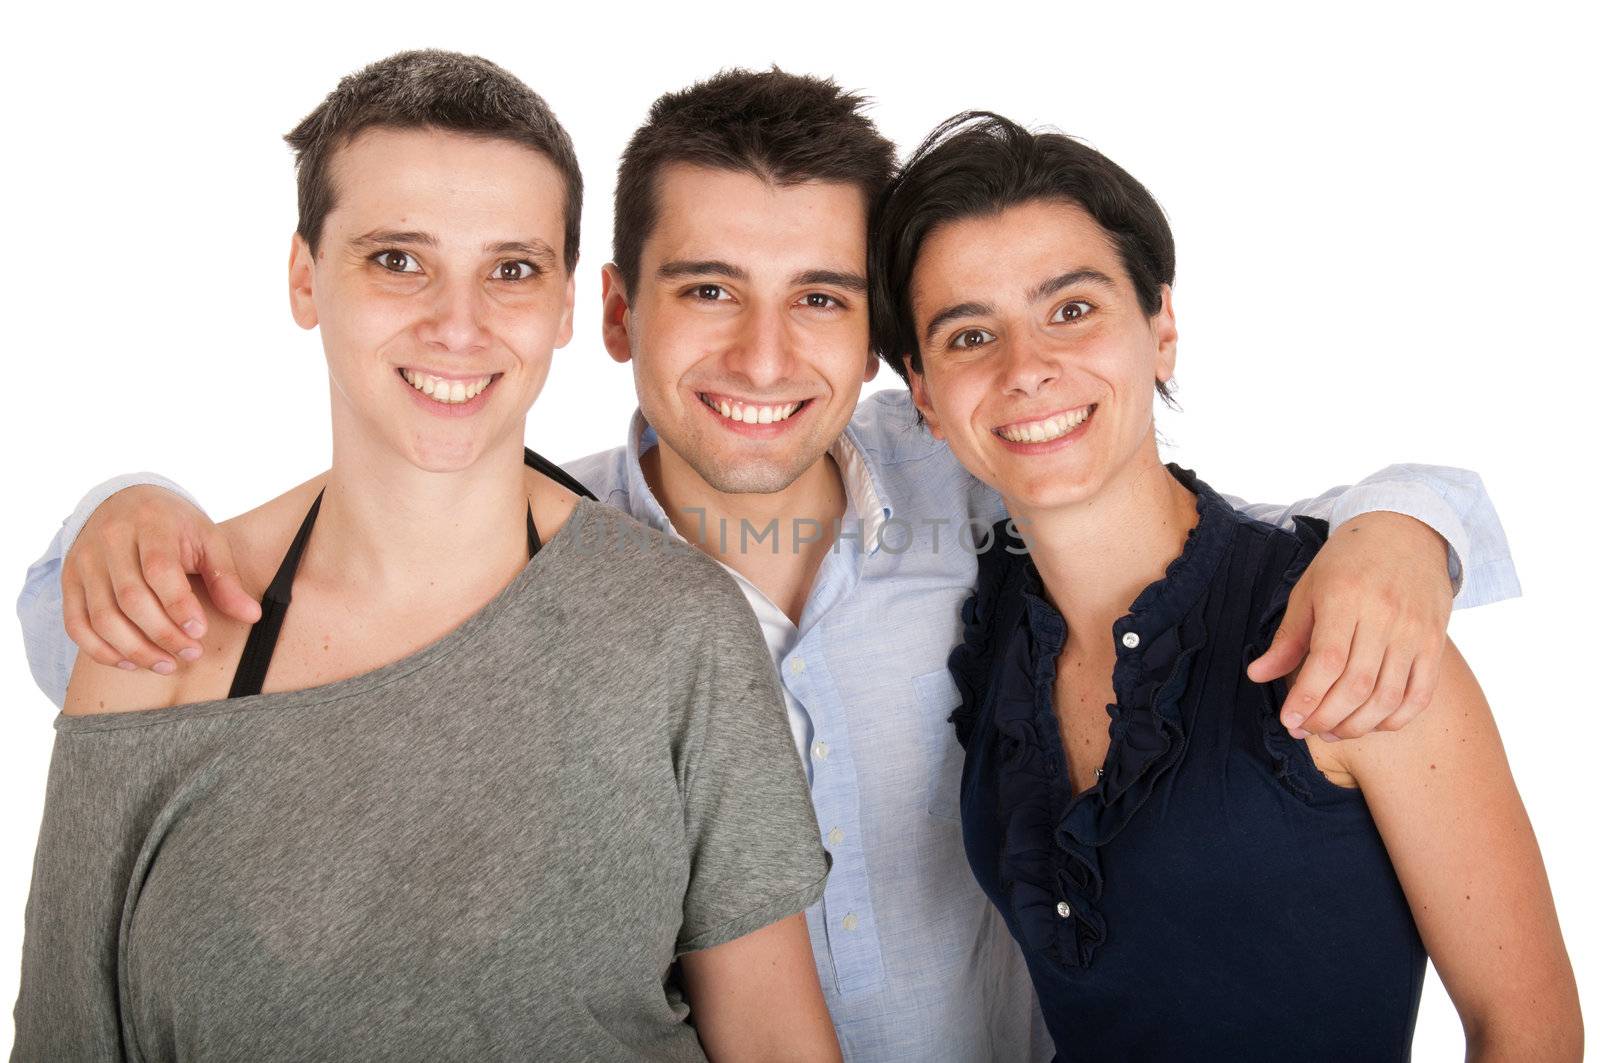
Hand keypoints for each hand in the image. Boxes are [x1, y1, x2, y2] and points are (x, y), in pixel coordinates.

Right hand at [62, 485, 259, 672]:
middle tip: (191, 654)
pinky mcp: (70, 581)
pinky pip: (76, 623)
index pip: (159, 569)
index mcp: (150, 524)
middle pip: (130, 599)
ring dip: (134, 649)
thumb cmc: (174, 525)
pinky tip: (130, 662)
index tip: (201, 632)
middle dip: (163, 634)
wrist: (124, 501)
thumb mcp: (207, 539)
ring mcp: (85, 562)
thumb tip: (251, 615)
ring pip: (102, 616)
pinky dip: (100, 650)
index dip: (179, 605)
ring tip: (167, 664)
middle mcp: (110, 541)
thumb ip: (226, 578)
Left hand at [1247, 511, 1451, 739]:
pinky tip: (1371, 724)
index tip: (1288, 719)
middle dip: (1326, 717)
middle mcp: (1384, 617)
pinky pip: (1420, 693)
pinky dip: (1396, 718)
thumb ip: (1288, 637)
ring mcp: (1414, 632)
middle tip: (1304, 728)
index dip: (1307, 697)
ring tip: (1331, 731)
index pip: (1327, 662)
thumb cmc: (1347, 562)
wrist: (1405, 531)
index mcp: (1345, 599)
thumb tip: (1257, 676)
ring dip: (1358, 725)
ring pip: (1389, 696)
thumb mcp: (1308, 590)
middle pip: (1357, 685)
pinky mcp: (1435, 642)